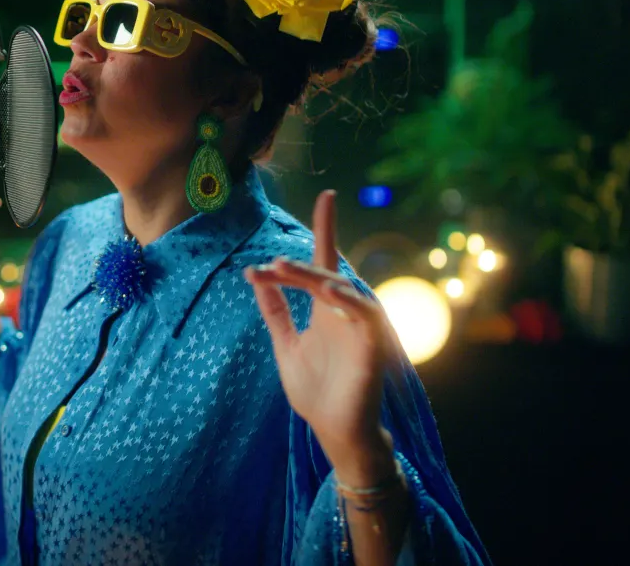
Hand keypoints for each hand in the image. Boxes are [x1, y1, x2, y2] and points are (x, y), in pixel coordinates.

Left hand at [245, 190, 395, 484]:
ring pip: (343, 288)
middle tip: (267, 265)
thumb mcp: (286, 346)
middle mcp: (346, 313)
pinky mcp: (374, 347)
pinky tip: (327, 292)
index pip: (325, 261)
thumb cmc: (317, 393)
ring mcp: (362, 328)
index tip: (327, 196)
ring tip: (283, 269)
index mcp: (326, 310)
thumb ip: (276, 312)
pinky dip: (349, 300)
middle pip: (326, 273)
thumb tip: (256, 277)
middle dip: (296, 266)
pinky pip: (366, 315)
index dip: (327, 228)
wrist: (335, 433)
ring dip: (314, 276)